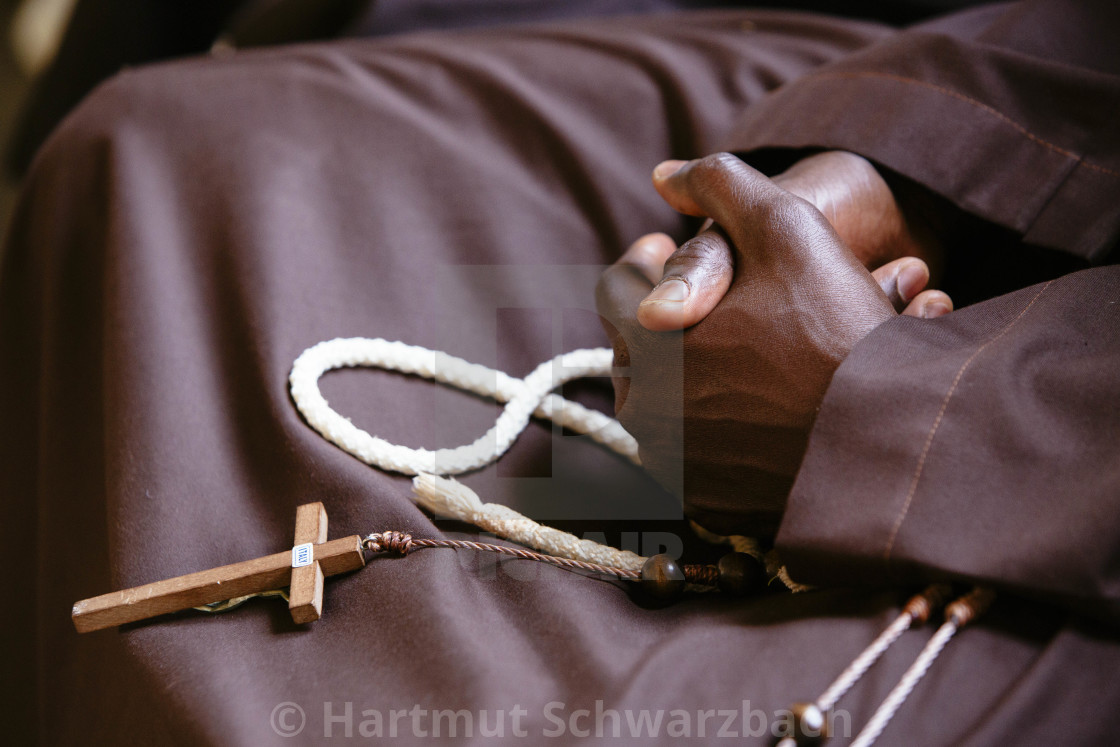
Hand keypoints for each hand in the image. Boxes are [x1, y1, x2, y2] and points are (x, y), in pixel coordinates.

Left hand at [597, 154, 907, 535]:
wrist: (887, 442)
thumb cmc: (836, 330)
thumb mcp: (788, 229)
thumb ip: (721, 184)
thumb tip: (664, 174)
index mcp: (647, 341)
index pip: (614, 289)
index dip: (642, 261)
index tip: (664, 251)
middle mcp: (645, 409)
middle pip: (634, 346)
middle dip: (662, 315)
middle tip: (700, 298)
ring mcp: (672, 461)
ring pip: (660, 398)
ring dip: (683, 367)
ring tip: (725, 345)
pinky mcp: (703, 499)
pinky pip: (688, 447)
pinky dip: (705, 419)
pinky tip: (744, 397)